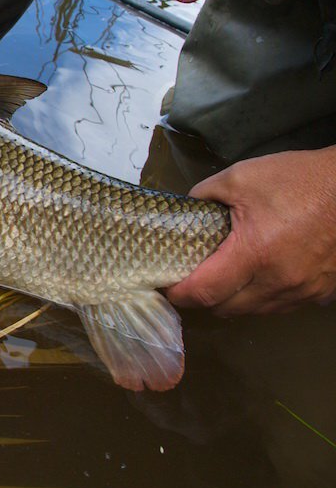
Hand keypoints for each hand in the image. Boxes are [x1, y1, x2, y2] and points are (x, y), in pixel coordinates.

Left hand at [167, 146, 335, 315]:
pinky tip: (257, 277)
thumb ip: (204, 195)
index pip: (205, 291)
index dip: (180, 294)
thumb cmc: (299, 179)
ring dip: (234, 300)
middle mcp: (279, 281)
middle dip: (204, 299)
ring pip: (255, 311)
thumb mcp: (240, 177)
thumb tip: (186, 210)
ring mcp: (303, 290)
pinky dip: (263, 297)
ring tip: (222, 278)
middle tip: (191, 280)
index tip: (167, 287)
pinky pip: (282, 305)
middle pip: (227, 308)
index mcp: (254, 254)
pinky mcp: (321, 291)